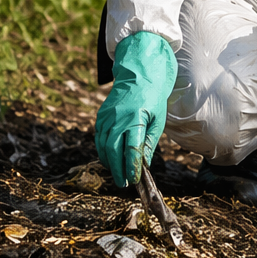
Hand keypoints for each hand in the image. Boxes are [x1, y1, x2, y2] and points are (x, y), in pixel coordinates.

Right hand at [95, 32, 176, 186]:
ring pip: (103, 145)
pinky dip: (102, 150)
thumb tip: (143, 163)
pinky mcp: (101, 115)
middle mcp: (118, 117)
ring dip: (109, 162)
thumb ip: (149, 142)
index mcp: (136, 118)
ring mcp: (107, 116)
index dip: (131, 166)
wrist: (140, 74)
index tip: (133, 179)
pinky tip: (109, 159)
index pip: (131, 149)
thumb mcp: (158, 119)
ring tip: (117, 174)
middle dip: (118, 169)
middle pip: (113, 150)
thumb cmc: (153, 98)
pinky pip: (99, 137)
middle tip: (123, 183)